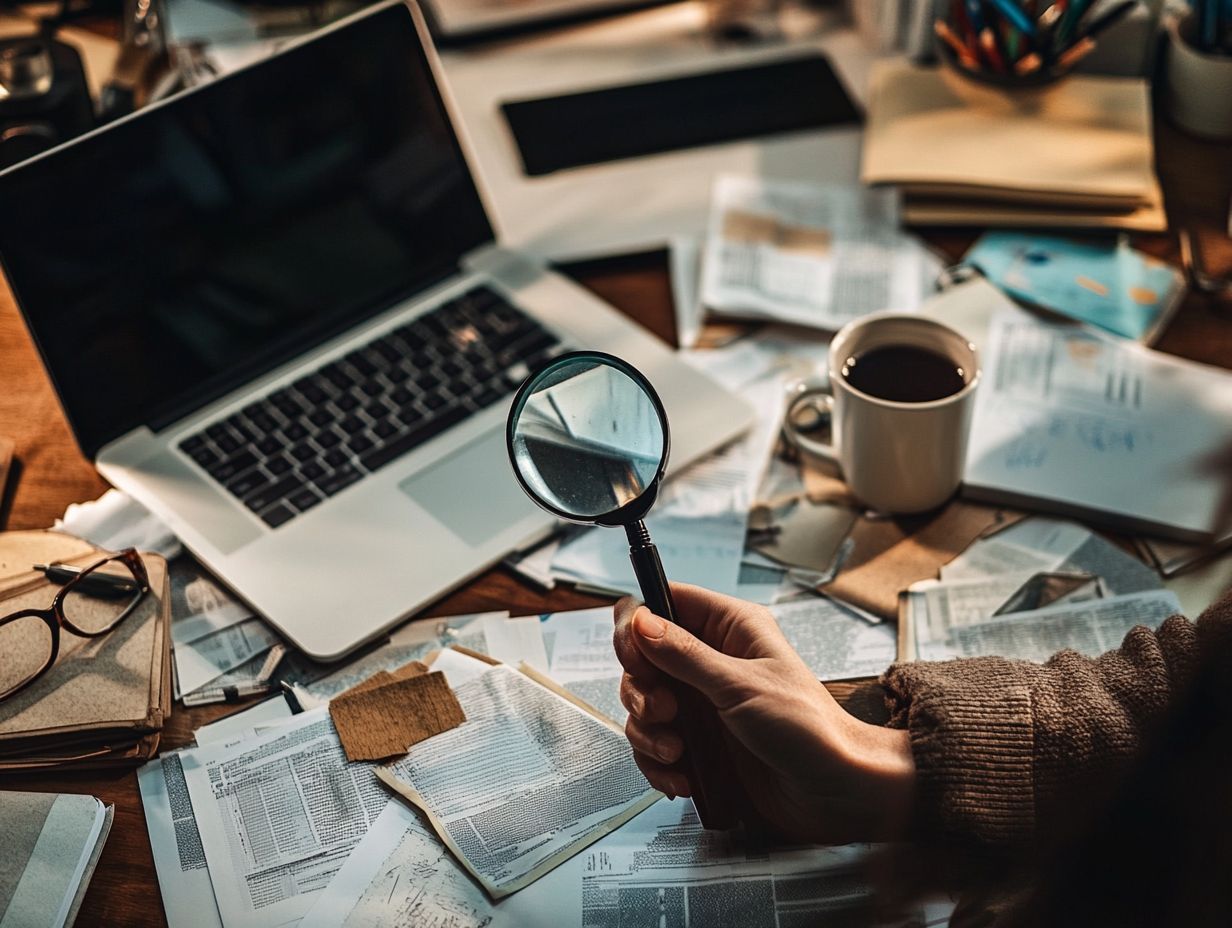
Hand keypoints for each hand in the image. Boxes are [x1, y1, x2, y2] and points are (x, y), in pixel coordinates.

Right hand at [613, 583, 914, 843]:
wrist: (833, 791)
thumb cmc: (808, 728)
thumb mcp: (740, 686)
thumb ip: (684, 655)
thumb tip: (641, 621)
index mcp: (730, 628)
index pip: (666, 603)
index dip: (638, 624)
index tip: (634, 655)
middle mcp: (711, 660)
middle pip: (643, 658)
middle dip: (642, 689)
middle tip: (665, 709)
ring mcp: (702, 702)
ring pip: (644, 704)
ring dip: (649, 731)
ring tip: (677, 750)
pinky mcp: (699, 741)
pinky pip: (655, 744)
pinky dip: (659, 762)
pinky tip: (683, 775)